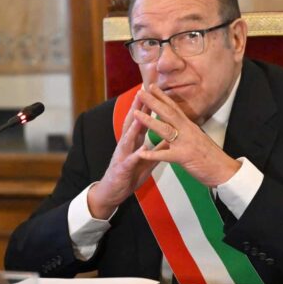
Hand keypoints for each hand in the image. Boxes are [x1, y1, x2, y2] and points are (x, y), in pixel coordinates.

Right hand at [87, 93, 164, 218]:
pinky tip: (141, 148)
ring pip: (128, 138)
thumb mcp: (146, 159)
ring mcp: (123, 155)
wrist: (113, 192)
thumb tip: (170, 137)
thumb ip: (157, 148)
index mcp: (133, 141)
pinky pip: (130, 160)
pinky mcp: (122, 168)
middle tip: (142, 92)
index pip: (140, 120)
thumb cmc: (129, 174)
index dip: (147, 106)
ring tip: (139, 114)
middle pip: (132, 122)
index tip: (153, 91)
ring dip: (134, 125)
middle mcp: (126, 144)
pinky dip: (136, 153)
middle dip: (137, 107)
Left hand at [133, 84, 240, 186]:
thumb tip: (179, 128)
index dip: (163, 97)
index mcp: (190, 127)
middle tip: (140, 92)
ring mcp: (186, 143)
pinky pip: (166, 155)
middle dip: (153, 102)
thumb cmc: (212, 157)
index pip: (175, 108)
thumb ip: (187, 133)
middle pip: (168, 113)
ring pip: (165, 130)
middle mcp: (188, 131)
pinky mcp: (184, 157)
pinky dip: (154, 154)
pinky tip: (142, 153)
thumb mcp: (198, 140)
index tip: (152, 86)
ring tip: (136, 114)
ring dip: (149, 121)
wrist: (224, 170)